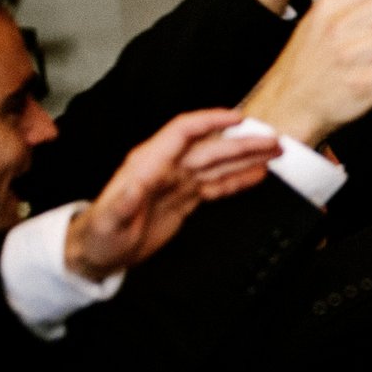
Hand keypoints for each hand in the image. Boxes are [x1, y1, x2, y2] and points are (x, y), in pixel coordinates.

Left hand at [63, 110, 281, 281]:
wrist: (99, 252)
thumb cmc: (100, 234)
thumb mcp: (108, 219)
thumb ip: (124, 201)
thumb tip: (139, 183)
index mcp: (147, 164)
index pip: (184, 133)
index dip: (211, 122)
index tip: (238, 119)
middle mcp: (165, 168)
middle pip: (210, 148)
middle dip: (242, 143)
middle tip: (271, 142)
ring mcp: (177, 183)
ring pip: (218, 165)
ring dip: (245, 158)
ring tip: (273, 153)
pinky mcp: (185, 200)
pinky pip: (216, 185)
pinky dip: (237, 179)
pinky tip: (256, 175)